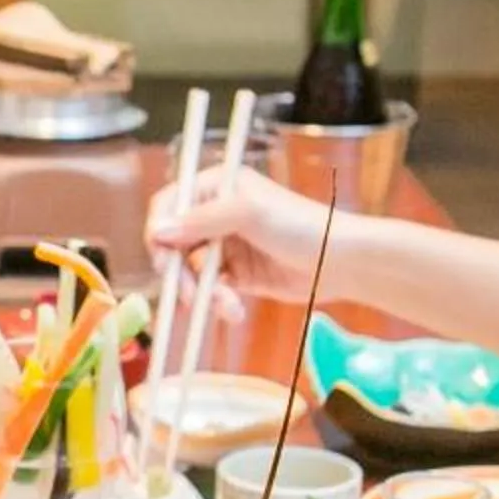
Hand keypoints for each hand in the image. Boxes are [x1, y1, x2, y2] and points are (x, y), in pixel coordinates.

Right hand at [146, 163, 348, 306]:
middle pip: (174, 244)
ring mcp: (225, 246)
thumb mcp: (248, 214)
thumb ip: (201, 221)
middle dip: (181, 273)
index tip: (162, 258)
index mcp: (216, 187)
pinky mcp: (235, 275)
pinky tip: (234, 310)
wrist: (340, 261)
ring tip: (227, 306)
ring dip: (203, 293)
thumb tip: (157, 231)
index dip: (160, 230)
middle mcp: (216, 214)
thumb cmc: (299, 225)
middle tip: (189, 295)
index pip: (170, 204)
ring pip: (190, 273)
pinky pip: (210, 290)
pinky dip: (217, 302)